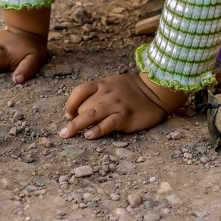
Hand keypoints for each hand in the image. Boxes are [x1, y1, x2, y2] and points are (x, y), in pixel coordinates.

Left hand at [60, 73, 187, 138]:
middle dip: (73, 120)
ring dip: (76, 126)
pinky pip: (108, 123)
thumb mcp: (114, 84)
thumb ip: (98, 94)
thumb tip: (80, 110)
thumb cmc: (133, 91)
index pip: (80, 91)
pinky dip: (97, 130)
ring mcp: (117, 105)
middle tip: (64, 132)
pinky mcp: (126, 116)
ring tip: (66, 135)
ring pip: (91, 115)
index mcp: (103, 84)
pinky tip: (89, 136)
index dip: (70, 103)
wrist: (156, 92)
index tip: (68, 114)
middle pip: (83, 106)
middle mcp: (108, 93)